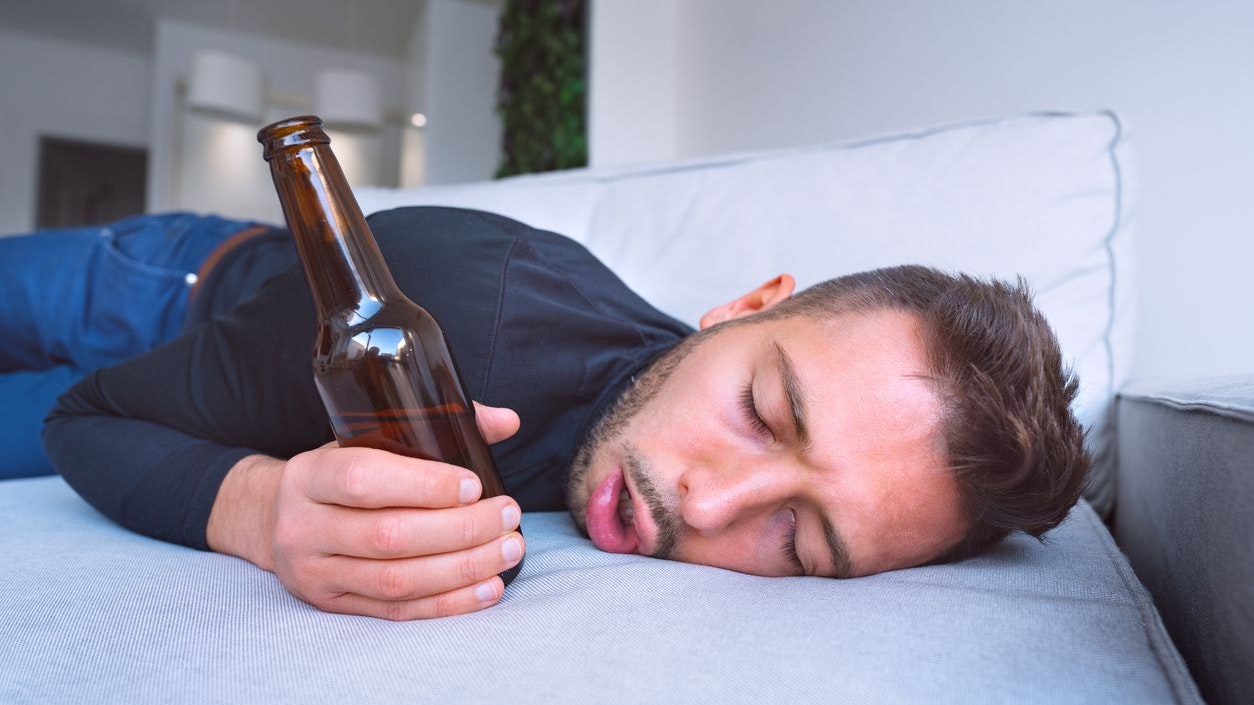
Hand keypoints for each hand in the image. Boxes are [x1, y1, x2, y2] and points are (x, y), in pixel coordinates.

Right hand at [207, 402, 524, 620]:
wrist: (270, 519)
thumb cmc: (336, 473)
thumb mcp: (365, 438)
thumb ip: (435, 425)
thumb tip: (507, 421)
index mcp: (309, 476)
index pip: (363, 481)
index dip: (423, 484)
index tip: (475, 483)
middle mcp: (304, 528)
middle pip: (388, 536)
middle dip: (460, 529)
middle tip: (508, 514)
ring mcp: (315, 574)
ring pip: (397, 580)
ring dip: (463, 568)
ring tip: (509, 549)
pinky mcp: (334, 606)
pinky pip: (398, 611)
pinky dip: (449, 603)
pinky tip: (488, 587)